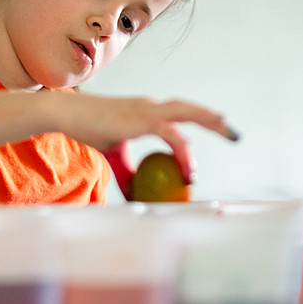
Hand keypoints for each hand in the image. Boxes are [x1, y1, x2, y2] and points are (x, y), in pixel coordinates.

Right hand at [52, 92, 238, 185]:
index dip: (201, 120)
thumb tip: (138, 196)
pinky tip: (190, 168)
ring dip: (208, 121)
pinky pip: (169, 134)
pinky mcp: (140, 119)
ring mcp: (146, 110)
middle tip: (235, 134)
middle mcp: (151, 107)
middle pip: (189, 109)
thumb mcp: (114, 157)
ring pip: (184, 113)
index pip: (180, 114)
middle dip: (214, 119)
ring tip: (227, 131)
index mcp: (147, 112)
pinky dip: (182, 151)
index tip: (218, 130)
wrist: (67, 114)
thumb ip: (129, 174)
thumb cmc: (89, 130)